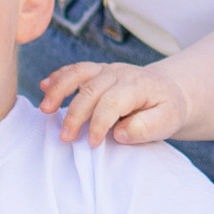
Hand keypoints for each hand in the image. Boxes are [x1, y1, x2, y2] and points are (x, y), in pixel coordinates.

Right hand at [39, 59, 186, 146]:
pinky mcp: (98, 72)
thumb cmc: (165, 110)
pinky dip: (59, 77)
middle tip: (65, 137)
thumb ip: (146, 128)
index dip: (100, 123)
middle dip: (75, 114)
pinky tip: (44, 87)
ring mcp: (107, 70)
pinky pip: (75, 70)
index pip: (113, 101)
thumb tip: (119, 133)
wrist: (169, 91)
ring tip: (45, 109)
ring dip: (59, 89)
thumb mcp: (167, 121)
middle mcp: (120, 73)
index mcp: (138, 85)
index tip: (93, 143)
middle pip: (91, 89)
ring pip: (79, 73)